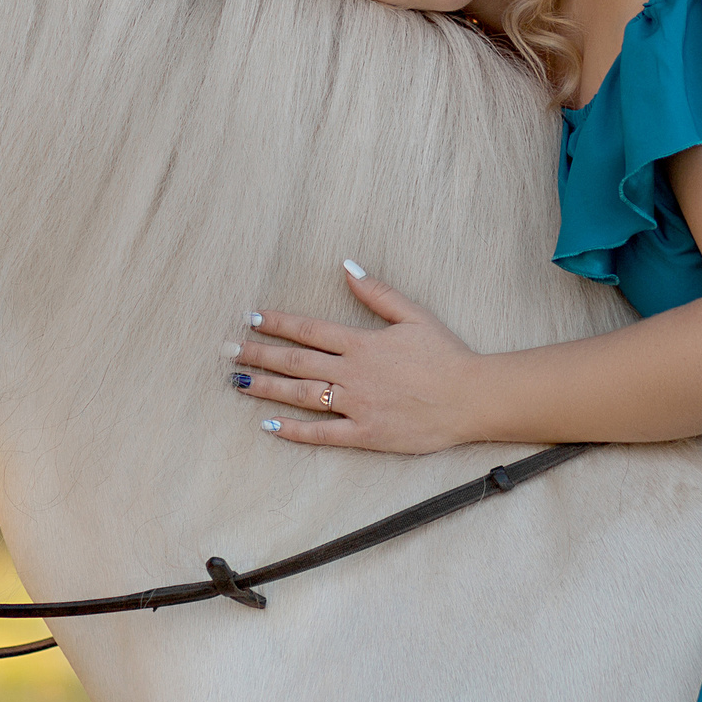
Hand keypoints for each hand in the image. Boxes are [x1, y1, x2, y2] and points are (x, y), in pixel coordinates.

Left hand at [227, 262, 482, 452]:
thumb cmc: (446, 355)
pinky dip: (294, 430)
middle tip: (229, 351)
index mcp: (362, 343)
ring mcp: (357, 405)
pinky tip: (269, 424)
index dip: (277, 323)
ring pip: (301, 395)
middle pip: (295, 362)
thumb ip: (377, 293)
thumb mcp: (414, 315)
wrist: (472, 397)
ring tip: (237, 382)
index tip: (251, 318)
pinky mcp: (366, 434)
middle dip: (258, 354)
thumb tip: (347, 268)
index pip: (309, 330)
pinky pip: (323, 433)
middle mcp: (353, 373)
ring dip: (266, 387)